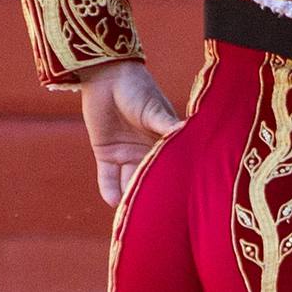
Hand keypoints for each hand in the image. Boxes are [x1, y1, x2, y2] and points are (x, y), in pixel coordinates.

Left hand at [79, 59, 182, 206]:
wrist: (105, 76)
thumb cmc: (136, 88)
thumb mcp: (153, 109)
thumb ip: (167, 125)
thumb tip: (186, 131)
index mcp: (163, 140)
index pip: (169, 165)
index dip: (173, 180)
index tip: (179, 199)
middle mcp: (146, 150)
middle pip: (149, 177)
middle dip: (151, 193)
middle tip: (157, 215)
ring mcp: (125, 153)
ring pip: (129, 181)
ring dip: (130, 195)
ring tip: (134, 214)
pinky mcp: (105, 153)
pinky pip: (107, 177)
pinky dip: (109, 190)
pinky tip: (112, 202)